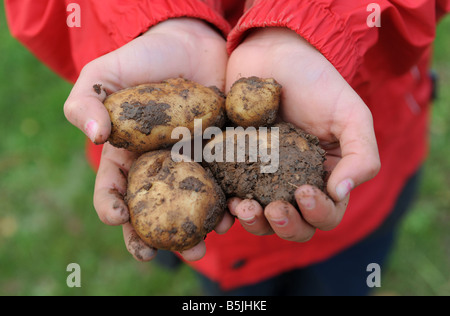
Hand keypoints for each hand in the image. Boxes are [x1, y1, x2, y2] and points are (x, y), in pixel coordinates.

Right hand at [64, 18, 232, 260]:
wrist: (191, 43)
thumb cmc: (142, 58)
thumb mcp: (102, 74)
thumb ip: (86, 102)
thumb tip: (95, 135)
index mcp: (127, 156)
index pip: (113, 190)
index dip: (111, 207)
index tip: (117, 218)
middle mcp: (160, 167)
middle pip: (154, 211)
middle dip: (155, 237)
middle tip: (159, 254)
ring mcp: (192, 163)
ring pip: (192, 206)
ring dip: (196, 231)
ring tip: (202, 245)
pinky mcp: (221, 155)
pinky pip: (225, 184)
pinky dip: (228, 201)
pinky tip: (233, 212)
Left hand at [226, 28, 380, 240]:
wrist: (272, 55)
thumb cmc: (315, 82)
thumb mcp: (350, 114)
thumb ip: (360, 155)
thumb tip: (341, 193)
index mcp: (325, 177)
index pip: (327, 214)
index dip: (318, 213)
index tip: (302, 192)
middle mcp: (294, 184)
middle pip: (294, 226)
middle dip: (286, 225)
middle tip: (273, 209)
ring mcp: (262, 179)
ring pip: (261, 220)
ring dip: (255, 222)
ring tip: (244, 206)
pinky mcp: (234, 169)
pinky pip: (230, 199)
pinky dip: (227, 211)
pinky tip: (225, 203)